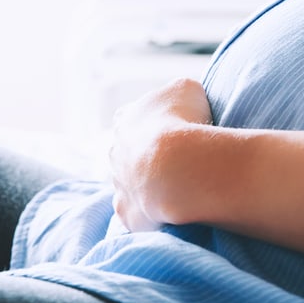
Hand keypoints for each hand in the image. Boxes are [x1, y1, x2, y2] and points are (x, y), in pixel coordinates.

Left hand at [109, 78, 211, 232]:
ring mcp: (118, 184)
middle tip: (180, 160)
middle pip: (128, 153)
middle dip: (148, 156)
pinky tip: (168, 210)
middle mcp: (115, 151)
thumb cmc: (184, 122)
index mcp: (125, 119)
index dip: (151, 123)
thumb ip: (182, 92)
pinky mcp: (127, 213)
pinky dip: (148, 212)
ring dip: (149, 184)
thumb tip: (187, 99)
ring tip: (180, 185)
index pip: (130, 118)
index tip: (172, 128)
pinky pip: (135, 213)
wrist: (178, 167)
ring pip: (130, 184)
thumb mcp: (189, 89)